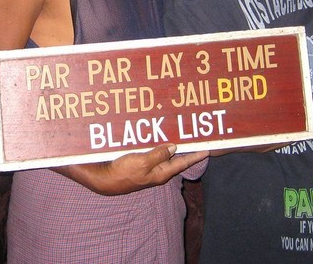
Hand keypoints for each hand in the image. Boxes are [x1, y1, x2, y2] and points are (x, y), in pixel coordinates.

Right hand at [55, 144, 208, 195]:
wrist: (104, 179)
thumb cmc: (123, 173)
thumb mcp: (142, 162)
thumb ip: (158, 155)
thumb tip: (174, 147)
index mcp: (161, 173)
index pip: (183, 162)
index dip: (196, 156)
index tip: (208, 149)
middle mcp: (157, 171)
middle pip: (175, 158)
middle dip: (185, 148)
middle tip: (195, 137)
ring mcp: (148, 168)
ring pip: (163, 154)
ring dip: (170, 144)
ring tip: (179, 133)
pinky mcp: (139, 163)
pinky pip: (152, 152)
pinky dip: (157, 144)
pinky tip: (157, 136)